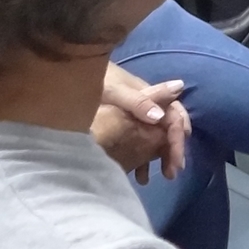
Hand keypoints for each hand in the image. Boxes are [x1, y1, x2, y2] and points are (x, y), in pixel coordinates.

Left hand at [94, 63, 189, 181]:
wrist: (71, 72)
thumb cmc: (93, 81)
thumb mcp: (114, 91)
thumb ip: (138, 102)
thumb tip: (160, 116)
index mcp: (149, 95)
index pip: (174, 115)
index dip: (177, 137)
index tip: (176, 160)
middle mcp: (147, 104)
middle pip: (169, 126)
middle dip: (174, 148)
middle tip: (172, 172)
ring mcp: (135, 114)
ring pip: (156, 136)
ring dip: (161, 155)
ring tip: (161, 176)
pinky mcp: (122, 124)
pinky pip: (140, 143)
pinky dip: (144, 158)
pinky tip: (139, 175)